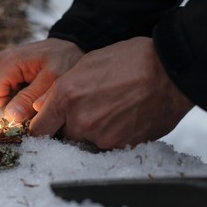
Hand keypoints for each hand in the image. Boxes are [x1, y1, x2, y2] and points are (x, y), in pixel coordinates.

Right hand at [0, 38, 83, 120]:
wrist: (75, 45)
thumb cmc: (67, 59)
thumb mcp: (52, 80)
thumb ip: (30, 98)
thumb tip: (10, 117)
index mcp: (8, 64)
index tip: (17, 127)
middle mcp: (2, 65)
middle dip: (10, 114)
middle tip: (32, 120)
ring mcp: (7, 69)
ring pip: (3, 99)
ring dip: (17, 110)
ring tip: (37, 111)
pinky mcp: (14, 74)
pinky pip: (11, 95)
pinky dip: (21, 104)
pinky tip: (36, 104)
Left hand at [31, 37, 192, 148]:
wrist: (168, 71)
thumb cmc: (127, 61)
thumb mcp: (85, 64)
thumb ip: (57, 90)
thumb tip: (40, 107)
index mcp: (65, 96)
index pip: (38, 130)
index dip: (42, 127)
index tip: (47, 125)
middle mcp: (79, 120)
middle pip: (62, 136)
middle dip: (69, 126)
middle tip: (87, 109)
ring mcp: (100, 136)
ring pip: (84, 140)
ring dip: (91, 130)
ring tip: (109, 110)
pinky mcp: (120, 145)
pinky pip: (105, 144)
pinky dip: (109, 134)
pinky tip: (120, 117)